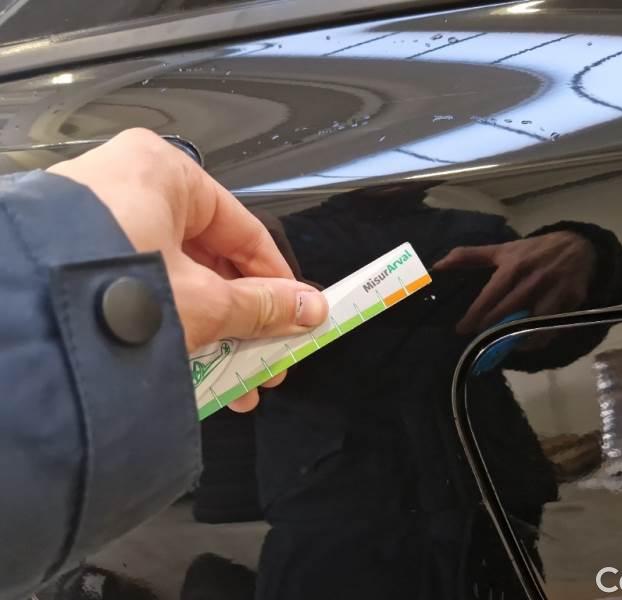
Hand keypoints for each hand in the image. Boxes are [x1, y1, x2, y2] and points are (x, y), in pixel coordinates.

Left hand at [48, 128, 327, 411]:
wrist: (17, 322)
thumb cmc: (105, 287)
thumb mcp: (203, 302)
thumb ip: (262, 306)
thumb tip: (308, 310)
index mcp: (163, 172)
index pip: (243, 229)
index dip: (277, 280)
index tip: (296, 315)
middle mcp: (126, 187)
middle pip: (209, 260)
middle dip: (240, 320)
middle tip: (262, 358)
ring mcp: (95, 223)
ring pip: (174, 280)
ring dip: (207, 332)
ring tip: (226, 378)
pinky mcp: (71, 259)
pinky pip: (138, 290)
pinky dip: (166, 326)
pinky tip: (183, 368)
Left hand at [433, 231, 594, 334]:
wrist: (578, 245)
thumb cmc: (533, 251)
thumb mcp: (503, 249)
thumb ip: (470, 256)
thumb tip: (438, 265)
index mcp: (514, 266)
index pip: (490, 295)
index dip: (475, 315)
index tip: (461, 329)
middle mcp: (533, 279)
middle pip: (509, 312)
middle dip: (492, 329)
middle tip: (479, 342)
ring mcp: (555, 291)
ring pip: (533, 323)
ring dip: (516, 339)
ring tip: (502, 346)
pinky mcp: (572, 300)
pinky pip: (553, 327)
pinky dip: (539, 339)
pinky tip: (526, 343)